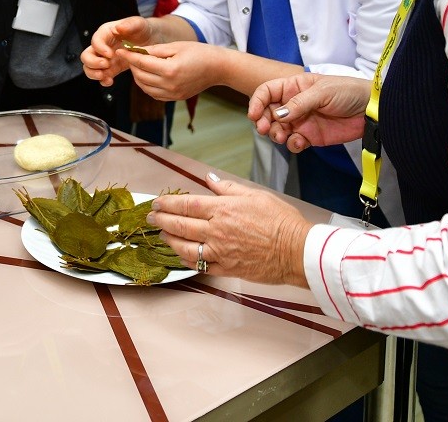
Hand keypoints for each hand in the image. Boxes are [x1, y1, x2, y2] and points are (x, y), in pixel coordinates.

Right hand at [81, 16, 152, 85]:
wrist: (150, 40)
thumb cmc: (142, 29)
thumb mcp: (139, 23)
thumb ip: (129, 24)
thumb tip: (118, 28)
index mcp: (106, 33)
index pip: (95, 40)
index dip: (100, 48)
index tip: (110, 54)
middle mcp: (102, 46)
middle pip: (86, 55)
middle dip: (93, 62)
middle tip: (106, 64)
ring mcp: (105, 58)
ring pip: (89, 67)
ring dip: (94, 73)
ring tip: (104, 76)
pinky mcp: (111, 68)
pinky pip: (101, 76)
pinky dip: (103, 81)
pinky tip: (110, 81)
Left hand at [121, 41, 226, 100]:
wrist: (218, 68)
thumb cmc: (199, 52)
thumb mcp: (176, 46)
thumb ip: (155, 50)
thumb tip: (137, 50)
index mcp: (170, 70)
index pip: (142, 63)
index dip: (129, 56)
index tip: (121, 50)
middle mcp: (170, 85)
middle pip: (141, 77)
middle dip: (133, 66)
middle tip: (130, 56)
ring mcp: (173, 94)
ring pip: (145, 88)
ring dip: (138, 77)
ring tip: (139, 65)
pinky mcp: (175, 98)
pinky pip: (154, 94)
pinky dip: (147, 86)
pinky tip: (148, 76)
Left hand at [148, 173, 312, 285]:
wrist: (297, 251)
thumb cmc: (281, 221)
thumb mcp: (255, 195)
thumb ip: (228, 188)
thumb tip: (210, 179)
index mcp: (223, 209)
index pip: (186, 205)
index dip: (168, 203)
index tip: (157, 202)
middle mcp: (217, 231)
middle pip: (180, 225)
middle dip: (161, 220)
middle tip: (150, 218)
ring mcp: (221, 252)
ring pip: (185, 247)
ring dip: (169, 241)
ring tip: (161, 235)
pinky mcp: (227, 269)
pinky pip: (201, 266)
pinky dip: (188, 260)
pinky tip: (181, 256)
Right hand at [250, 73, 368, 151]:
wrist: (371, 111)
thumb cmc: (348, 92)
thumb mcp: (322, 92)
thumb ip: (299, 103)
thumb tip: (278, 115)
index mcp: (294, 87)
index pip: (267, 92)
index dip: (257, 102)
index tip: (253, 115)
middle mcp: (294, 104)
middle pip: (268, 112)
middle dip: (262, 121)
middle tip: (264, 128)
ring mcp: (301, 121)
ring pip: (278, 129)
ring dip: (275, 134)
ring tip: (282, 136)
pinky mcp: (310, 136)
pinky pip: (293, 142)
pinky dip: (292, 144)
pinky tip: (299, 142)